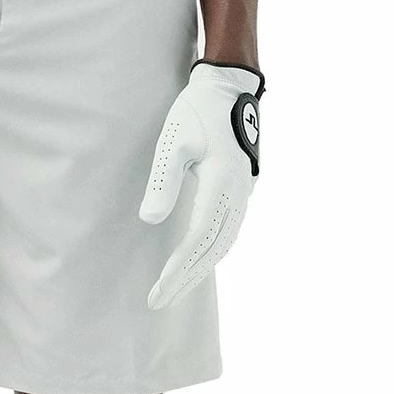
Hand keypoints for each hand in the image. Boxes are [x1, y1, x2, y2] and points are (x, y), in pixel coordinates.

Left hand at [137, 62, 262, 309]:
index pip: (199, 239)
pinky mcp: (242, 193)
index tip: (159, 289)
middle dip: (186, 279)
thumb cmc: (196, 113)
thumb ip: (162, 181)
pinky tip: (196, 264)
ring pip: (224, 244)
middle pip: (213, 250)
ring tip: (174, 291)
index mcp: (222, 184)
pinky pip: (228, 233)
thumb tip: (150, 220)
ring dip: (199, 270)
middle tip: (159, 303)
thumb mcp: (173, 142)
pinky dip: (211, 254)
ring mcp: (244, 195)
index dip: (179, 268)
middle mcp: (238, 195)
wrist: (229, 90)